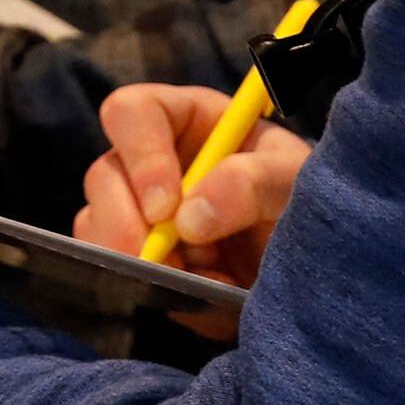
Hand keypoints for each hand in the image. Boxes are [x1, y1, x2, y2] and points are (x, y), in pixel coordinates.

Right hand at [77, 82, 311, 337]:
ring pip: (96, 226)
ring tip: (201, 276)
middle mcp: (151, 160)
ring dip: (141, 260)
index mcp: (187, 121)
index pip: (133, 112)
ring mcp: (136, 210)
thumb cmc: (304, 204)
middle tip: (170, 263)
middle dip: (130, 226)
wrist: (308, 268)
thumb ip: (257, 182)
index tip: (166, 208)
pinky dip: (151, 287)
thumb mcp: (297, 182)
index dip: (141, 155)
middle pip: (104, 176)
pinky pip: (111, 270)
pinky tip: (196, 291)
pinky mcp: (135, 256)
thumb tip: (191, 215)